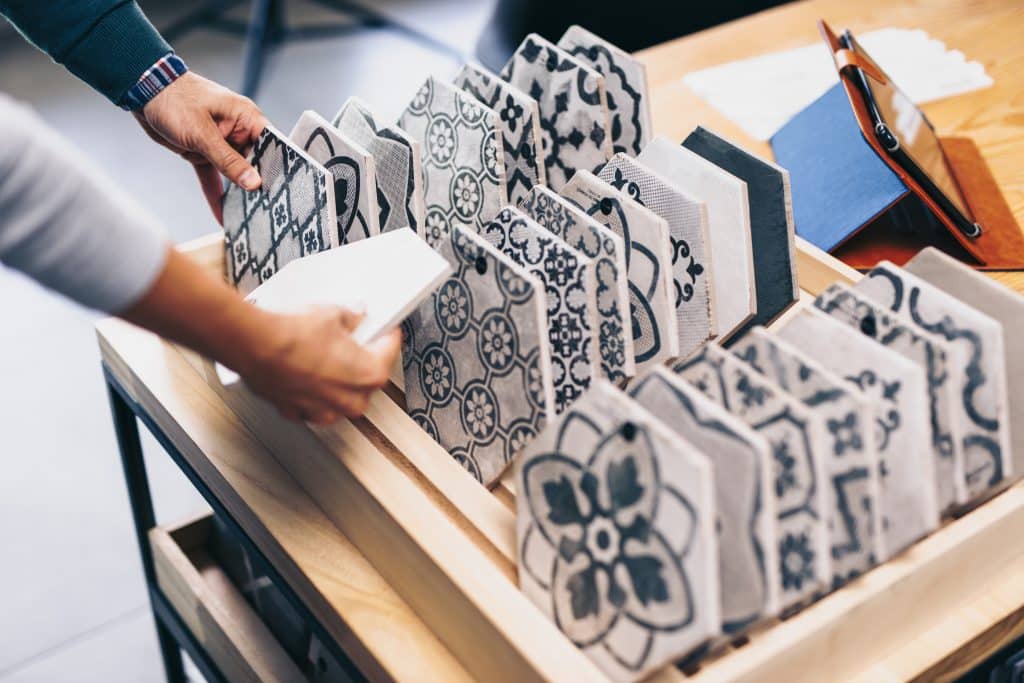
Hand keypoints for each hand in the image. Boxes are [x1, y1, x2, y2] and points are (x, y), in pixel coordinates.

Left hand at [134, 72, 266, 223]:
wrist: (142, 91)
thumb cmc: (175, 99)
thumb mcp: (203, 133)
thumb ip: (229, 160)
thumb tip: (253, 182)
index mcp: (246, 118)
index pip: (271, 146)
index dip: (277, 168)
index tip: (283, 191)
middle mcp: (237, 131)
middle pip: (254, 164)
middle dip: (256, 187)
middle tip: (264, 211)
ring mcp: (220, 143)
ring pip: (233, 174)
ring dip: (236, 193)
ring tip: (245, 217)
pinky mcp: (203, 152)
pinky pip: (213, 176)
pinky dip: (215, 193)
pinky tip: (221, 213)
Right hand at [239, 308, 401, 424]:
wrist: (253, 345)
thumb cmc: (291, 335)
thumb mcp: (333, 314)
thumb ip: (351, 319)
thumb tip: (353, 319)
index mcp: (369, 375)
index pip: (390, 349)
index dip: (386, 332)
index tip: (385, 326)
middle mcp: (351, 400)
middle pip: (367, 377)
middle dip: (362, 357)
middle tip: (354, 337)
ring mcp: (324, 410)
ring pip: (341, 394)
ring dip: (338, 376)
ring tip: (325, 351)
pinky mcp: (299, 412)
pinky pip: (314, 400)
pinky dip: (312, 387)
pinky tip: (304, 367)